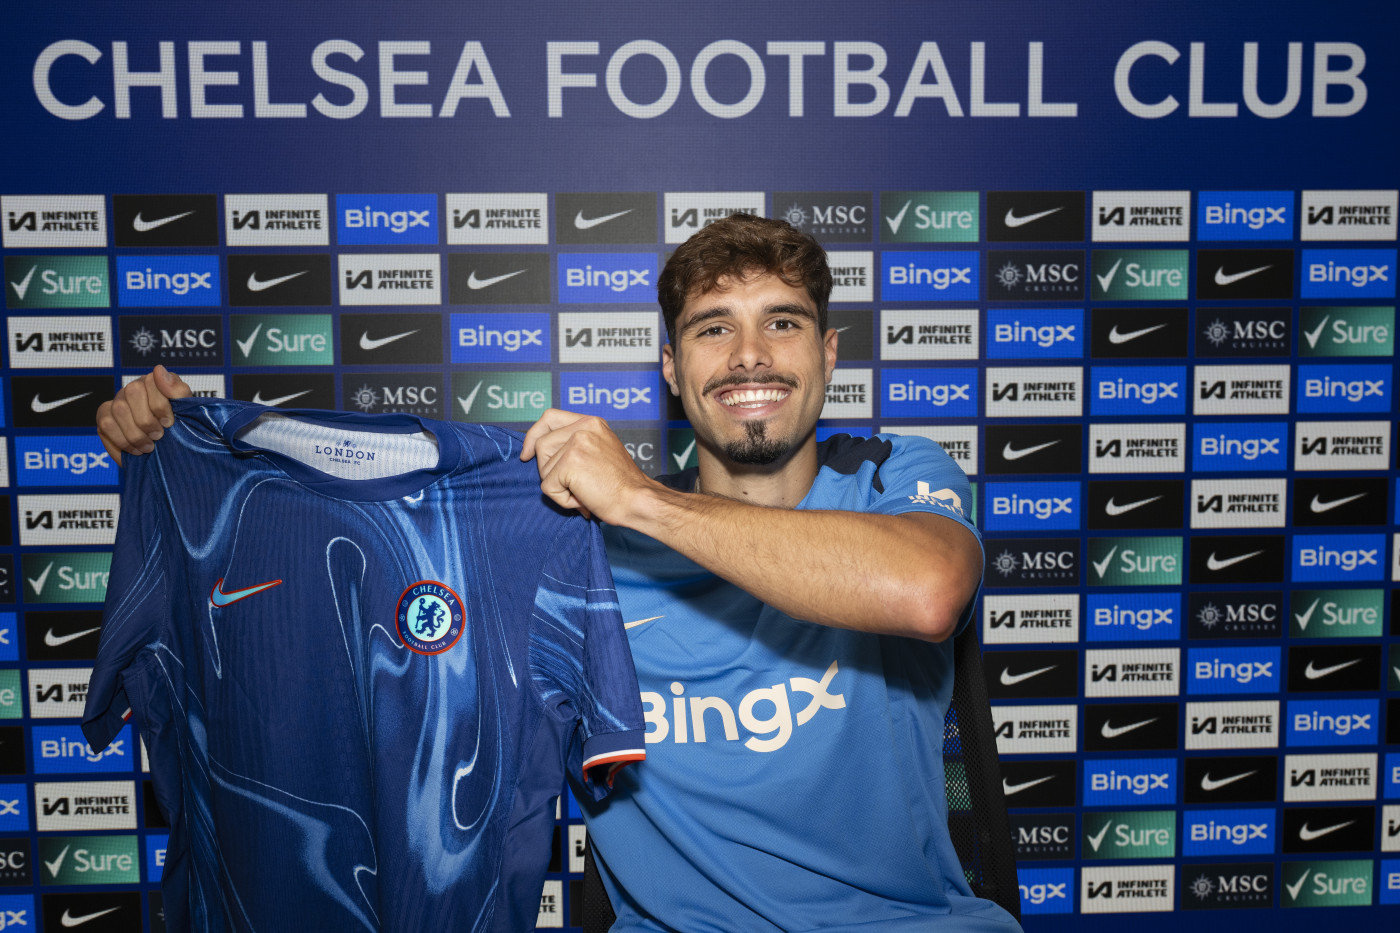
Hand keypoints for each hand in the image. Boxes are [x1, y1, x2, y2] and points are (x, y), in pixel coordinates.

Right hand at [95, 365, 191, 465]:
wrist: (169, 454)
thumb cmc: (179, 429)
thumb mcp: (186, 410)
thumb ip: (177, 390)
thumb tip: (158, 369)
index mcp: (155, 382)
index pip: (151, 381)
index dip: (160, 404)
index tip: (169, 423)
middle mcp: (134, 388)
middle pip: (132, 392)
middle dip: (147, 420)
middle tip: (158, 436)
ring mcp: (117, 401)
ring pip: (118, 409)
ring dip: (135, 433)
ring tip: (149, 446)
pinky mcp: (104, 416)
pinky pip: (106, 424)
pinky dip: (122, 440)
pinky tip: (135, 449)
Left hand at [520, 409, 653, 522]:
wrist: (638, 500)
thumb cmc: (620, 484)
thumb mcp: (600, 451)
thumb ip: (575, 444)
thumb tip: (537, 450)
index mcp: (591, 422)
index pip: (549, 417)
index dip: (533, 435)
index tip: (527, 454)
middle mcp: (584, 427)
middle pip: (541, 445)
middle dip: (549, 470)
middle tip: (575, 484)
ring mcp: (576, 443)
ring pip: (543, 468)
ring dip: (559, 486)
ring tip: (584, 491)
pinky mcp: (570, 463)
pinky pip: (548, 487)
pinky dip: (563, 500)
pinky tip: (584, 499)